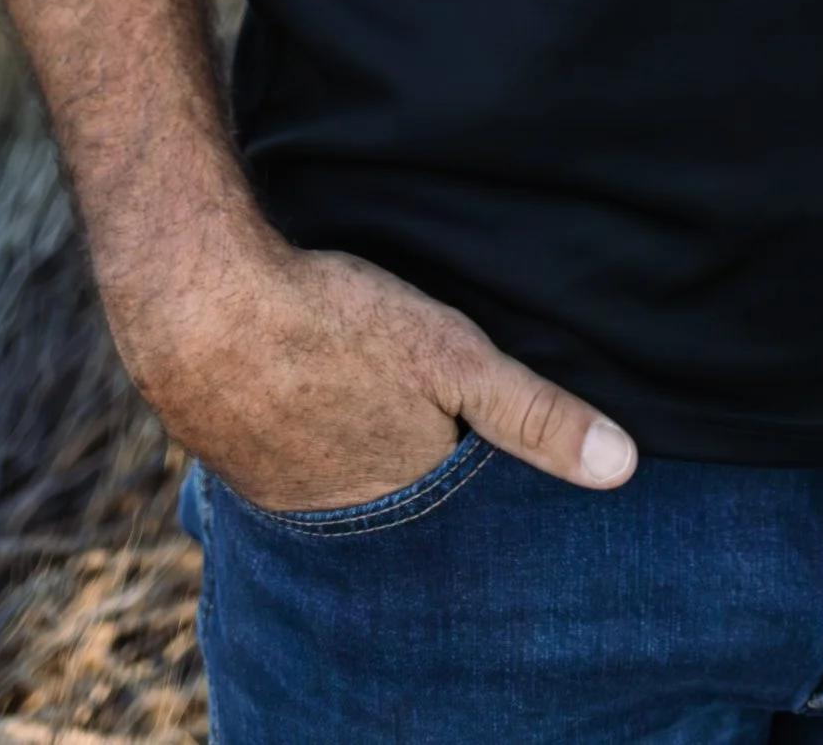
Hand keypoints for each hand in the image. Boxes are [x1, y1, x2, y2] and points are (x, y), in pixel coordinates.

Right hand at [108, 198, 638, 511]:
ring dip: (364, 461)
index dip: (480, 481)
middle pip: (403, 508)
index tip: (490, 454)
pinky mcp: (239, 462)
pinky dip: (313, 442)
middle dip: (424, 480)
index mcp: (403, 506)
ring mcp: (284, 497)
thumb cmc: (335, 325)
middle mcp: (341, 522)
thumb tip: (623, 468)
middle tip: (427, 425)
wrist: (199, 300)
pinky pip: (293, 466)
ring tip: (376, 414)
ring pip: (346, 491)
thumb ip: (534, 415)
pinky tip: (317, 397)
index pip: (460, 514)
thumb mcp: (453, 358)